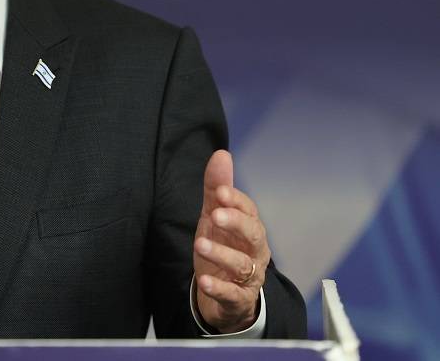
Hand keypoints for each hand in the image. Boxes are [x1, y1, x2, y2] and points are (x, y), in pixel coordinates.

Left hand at [193, 150, 270, 332]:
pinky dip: (218, 288)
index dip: (235, 201)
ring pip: (242, 265)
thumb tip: (221, 154)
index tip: (219, 192)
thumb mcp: (215, 218)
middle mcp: (254, 252)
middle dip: (236, 223)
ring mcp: (248, 277)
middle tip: (216, 215)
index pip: (249, 211)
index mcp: (250, 229)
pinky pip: (232, 294)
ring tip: (200, 244)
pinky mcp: (238, 300)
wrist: (227, 295)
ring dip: (221, 254)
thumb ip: (216, 189)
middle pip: (254, 235)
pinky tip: (204, 281)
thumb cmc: (224, 248)